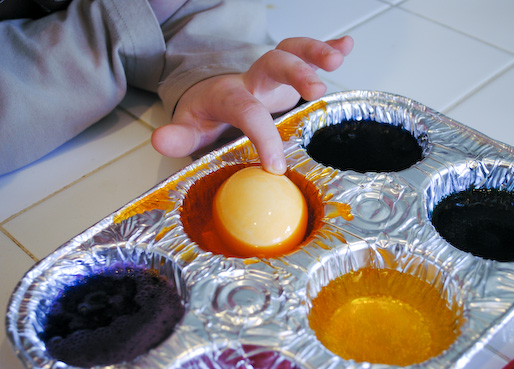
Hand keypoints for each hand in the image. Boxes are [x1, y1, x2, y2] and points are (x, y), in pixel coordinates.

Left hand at [151, 36, 353, 174]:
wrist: (212, 93)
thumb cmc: (206, 113)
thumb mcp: (189, 127)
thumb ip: (178, 136)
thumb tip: (160, 141)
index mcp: (229, 95)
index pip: (247, 112)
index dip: (263, 137)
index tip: (276, 166)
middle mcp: (252, 79)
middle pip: (273, 64)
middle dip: (295, 73)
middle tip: (316, 90)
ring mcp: (271, 74)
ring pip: (292, 51)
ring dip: (315, 52)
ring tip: (336, 58)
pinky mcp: (285, 75)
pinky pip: (305, 55)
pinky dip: (327, 48)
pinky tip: (345, 48)